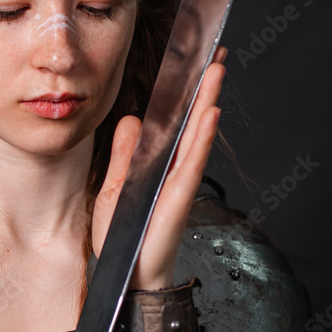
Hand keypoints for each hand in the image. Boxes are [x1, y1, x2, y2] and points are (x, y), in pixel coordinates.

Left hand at [92, 52, 226, 289]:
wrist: (126, 274)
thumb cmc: (124, 236)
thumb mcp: (115, 187)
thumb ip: (125, 155)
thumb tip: (133, 121)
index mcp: (157, 166)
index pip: (172, 123)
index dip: (181, 95)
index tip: (189, 66)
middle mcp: (173, 170)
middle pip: (191, 122)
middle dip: (202, 89)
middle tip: (214, 56)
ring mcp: (179, 182)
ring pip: (196, 135)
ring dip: (207, 103)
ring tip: (216, 72)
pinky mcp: (179, 197)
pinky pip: (192, 163)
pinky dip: (201, 139)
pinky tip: (211, 116)